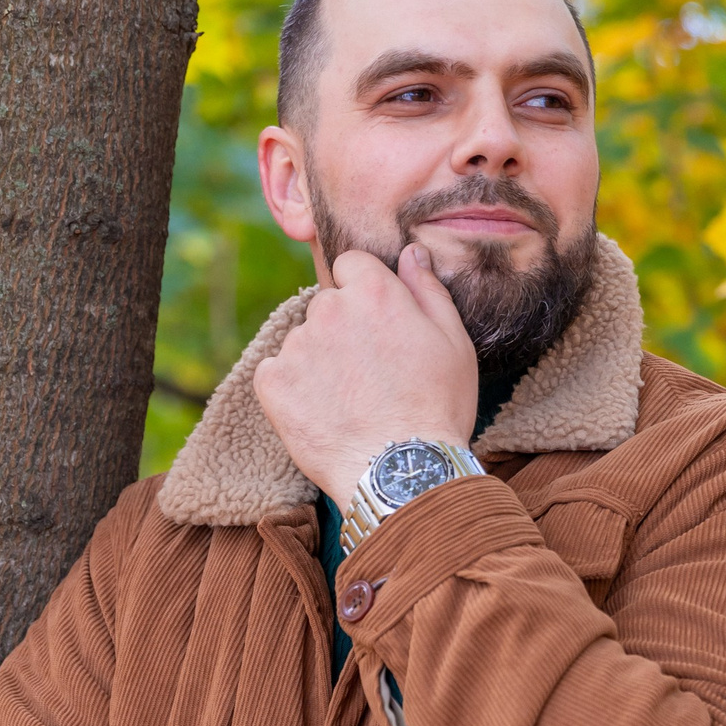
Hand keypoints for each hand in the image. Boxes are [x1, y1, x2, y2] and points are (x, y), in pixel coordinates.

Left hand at [253, 246, 477, 509]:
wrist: (400, 472)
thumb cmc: (437, 408)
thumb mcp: (454, 343)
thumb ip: (428, 290)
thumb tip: (412, 253)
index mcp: (373, 292)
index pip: (351, 265)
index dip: (365, 293)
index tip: (377, 325)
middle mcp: (329, 309)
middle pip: (328, 305)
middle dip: (343, 329)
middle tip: (369, 374)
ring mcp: (297, 346)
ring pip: (302, 340)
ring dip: (318, 361)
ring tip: (349, 402)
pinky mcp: (272, 383)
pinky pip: (274, 372)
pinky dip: (290, 389)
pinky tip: (321, 413)